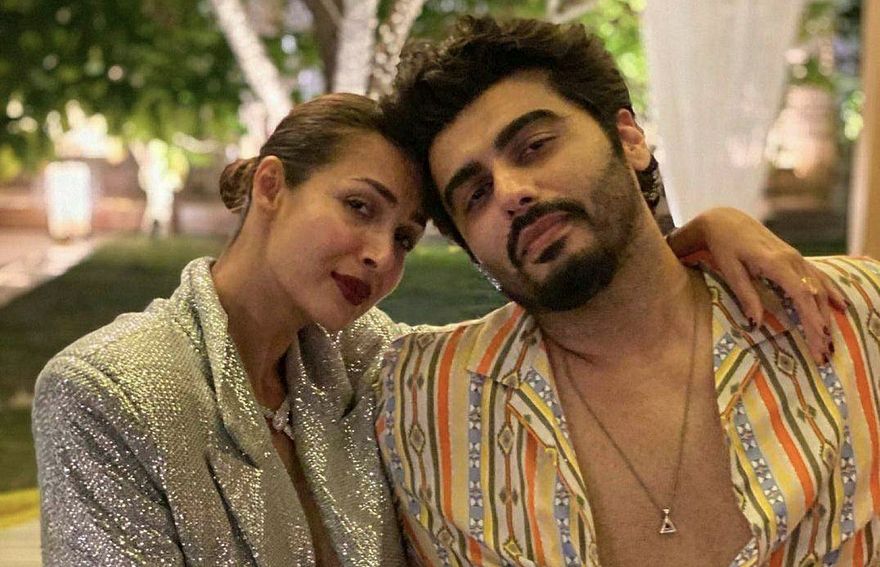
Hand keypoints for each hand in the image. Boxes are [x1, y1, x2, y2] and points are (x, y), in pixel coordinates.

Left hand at [668, 207, 845, 363]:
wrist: (726, 221)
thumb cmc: (725, 246)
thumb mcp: (730, 270)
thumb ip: (745, 295)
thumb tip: (756, 324)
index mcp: (775, 263)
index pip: (801, 294)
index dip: (811, 317)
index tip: (819, 338)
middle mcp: (792, 259)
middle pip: (814, 296)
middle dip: (821, 325)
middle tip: (824, 353)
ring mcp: (796, 257)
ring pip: (819, 288)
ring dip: (827, 315)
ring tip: (830, 340)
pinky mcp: (795, 258)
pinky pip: (817, 276)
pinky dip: (830, 291)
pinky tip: (841, 305)